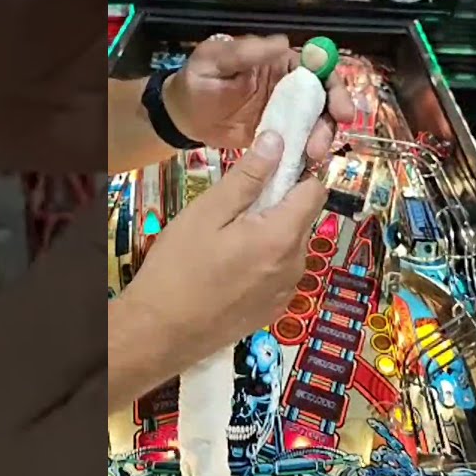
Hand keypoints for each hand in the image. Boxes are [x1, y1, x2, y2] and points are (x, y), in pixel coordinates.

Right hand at [122, 132, 327, 357]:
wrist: (160, 333)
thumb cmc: (178, 268)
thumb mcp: (207, 213)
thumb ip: (248, 177)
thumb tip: (278, 142)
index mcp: (282, 237)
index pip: (316, 191)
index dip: (298, 173)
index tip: (271, 168)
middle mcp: (296, 265)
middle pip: (304, 218)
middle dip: (280, 204)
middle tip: (237, 207)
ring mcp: (287, 291)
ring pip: (293, 245)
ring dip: (272, 233)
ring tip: (230, 239)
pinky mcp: (275, 309)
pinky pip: (282, 271)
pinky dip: (267, 260)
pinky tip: (232, 266)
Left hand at [164, 35, 355, 159]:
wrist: (183, 116)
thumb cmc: (198, 80)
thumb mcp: (216, 60)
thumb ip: (246, 52)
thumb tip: (281, 43)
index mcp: (280, 62)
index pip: (318, 67)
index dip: (335, 86)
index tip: (341, 110)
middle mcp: (290, 87)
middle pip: (325, 99)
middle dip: (332, 120)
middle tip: (323, 143)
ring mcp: (286, 114)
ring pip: (317, 124)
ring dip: (320, 139)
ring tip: (310, 156)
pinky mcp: (279, 137)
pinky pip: (300, 143)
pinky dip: (306, 154)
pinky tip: (303, 164)